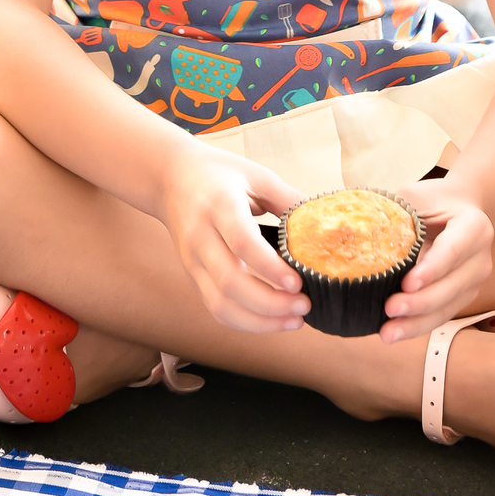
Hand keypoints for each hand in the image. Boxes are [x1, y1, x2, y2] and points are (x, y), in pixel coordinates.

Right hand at [159, 149, 309, 330]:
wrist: (169, 177)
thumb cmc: (218, 173)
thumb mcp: (256, 175)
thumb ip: (288, 198)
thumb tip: (324, 224)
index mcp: (219, 204)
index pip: (242, 243)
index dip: (270, 268)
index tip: (298, 284)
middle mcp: (201, 236)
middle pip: (230, 282)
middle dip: (271, 304)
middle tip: (304, 306)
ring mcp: (193, 260)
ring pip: (220, 304)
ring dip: (259, 321)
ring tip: (293, 320)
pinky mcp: (192, 275)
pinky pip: (215, 308)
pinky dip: (244, 322)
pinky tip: (270, 321)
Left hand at [380, 177, 494, 341]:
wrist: (458, 207)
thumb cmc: (432, 200)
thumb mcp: (416, 196)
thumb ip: (397, 213)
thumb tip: (358, 236)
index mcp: (474, 227)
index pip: (453, 250)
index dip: (431, 269)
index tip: (407, 283)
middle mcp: (480, 258)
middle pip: (452, 286)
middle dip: (420, 302)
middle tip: (390, 309)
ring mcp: (473, 281)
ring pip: (447, 308)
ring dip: (417, 322)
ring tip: (388, 332)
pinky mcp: (462, 297)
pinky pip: (441, 316)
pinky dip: (418, 325)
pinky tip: (395, 331)